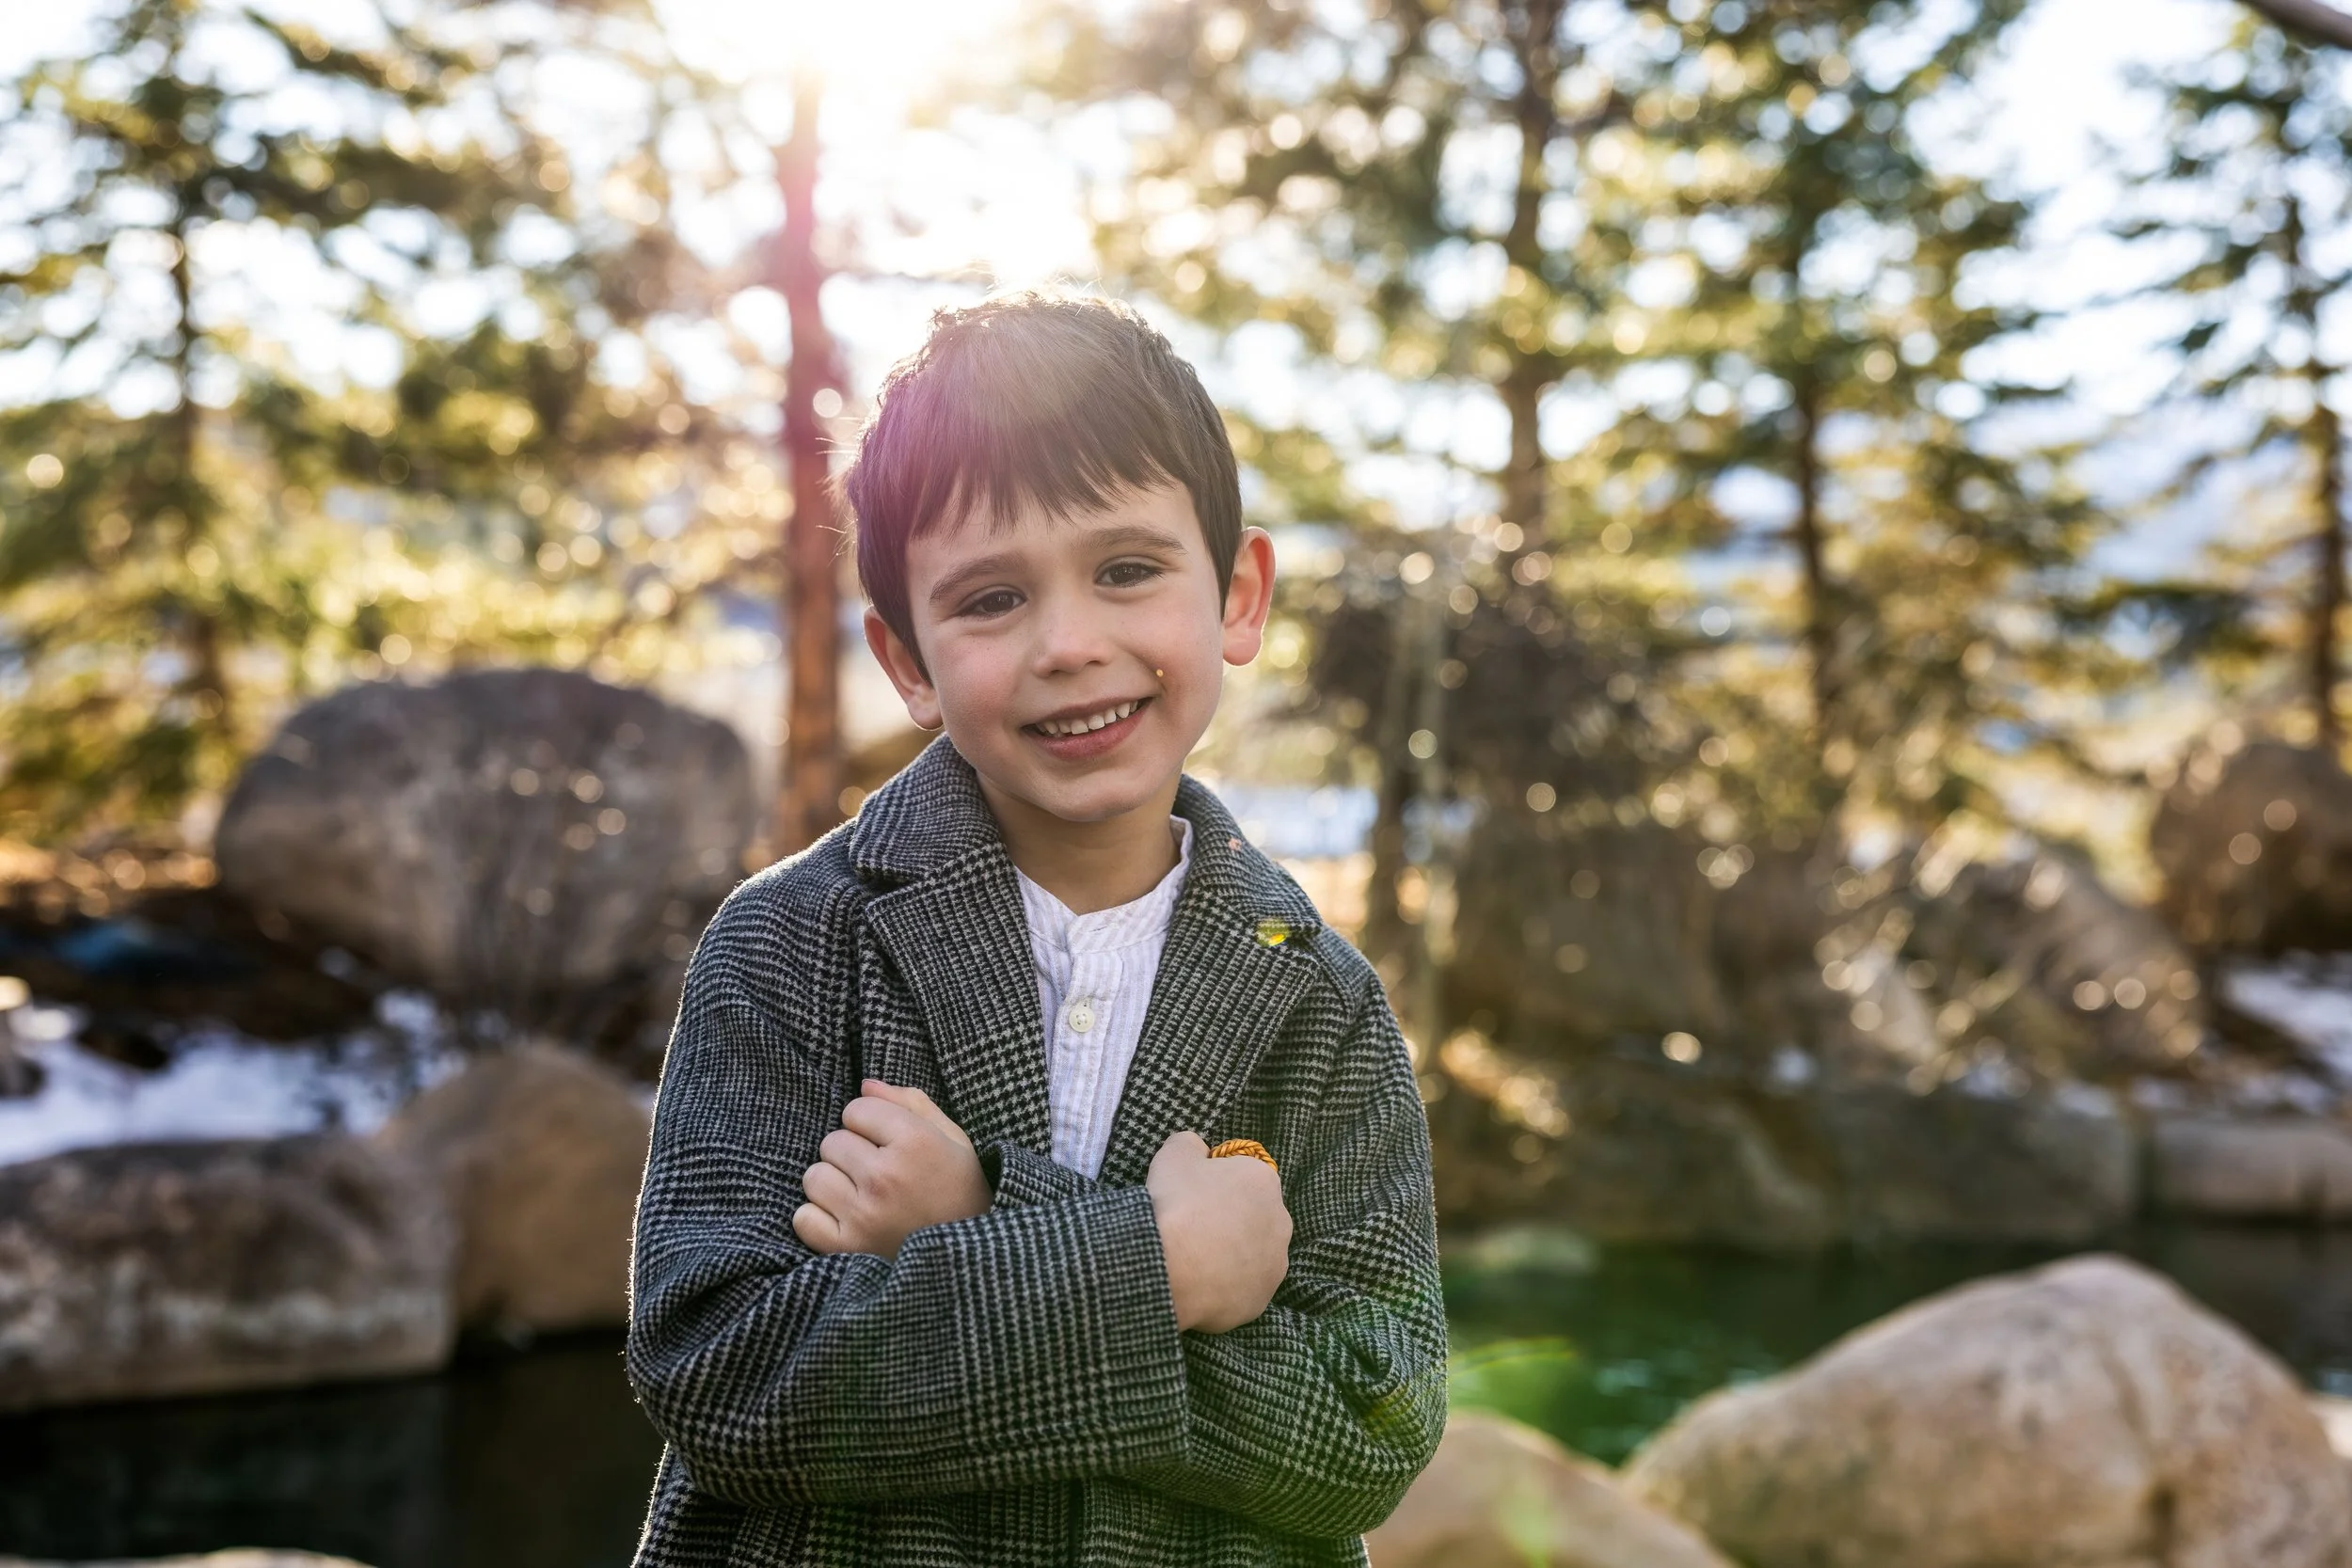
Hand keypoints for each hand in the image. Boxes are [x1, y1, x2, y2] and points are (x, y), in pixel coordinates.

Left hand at [793, 1079, 989, 1258]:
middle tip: (880, 1175)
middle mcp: (885, 1176)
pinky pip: (804, 1218)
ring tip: (863, 1197)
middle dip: (852, 1153)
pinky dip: (819, 1218)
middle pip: (832, 1141)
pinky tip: (848, 1220)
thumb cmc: (963, 1192)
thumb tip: (865, 1085)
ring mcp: (863, 1215)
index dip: (872, 1124)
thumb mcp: (953, 1140)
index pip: (856, 1109)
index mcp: (915, 1142)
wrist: (973, 1260)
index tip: (890, 1144)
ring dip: (834, 1183)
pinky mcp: (847, 1249)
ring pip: (814, 1176)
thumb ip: (911, 1103)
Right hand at [1147, 1129, 1291, 1333]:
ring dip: (1231, 1257)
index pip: (1246, 1177)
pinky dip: (1224, 1288)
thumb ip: (1191, 1143)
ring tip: (1195, 1261)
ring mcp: (1274, 1266)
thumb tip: (1198, 1148)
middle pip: (1254, 1218)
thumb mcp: (1174, 1154)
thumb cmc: (1176, 1202)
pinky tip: (1199, 1286)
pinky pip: (1241, 1290)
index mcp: (1264, 1181)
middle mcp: (1281, 1223)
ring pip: (1252, 1257)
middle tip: (1194, 1229)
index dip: (1219, 1185)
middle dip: (1231, 1222)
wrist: (1168, 1265)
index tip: (1195, 1195)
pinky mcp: (1260, 1301)